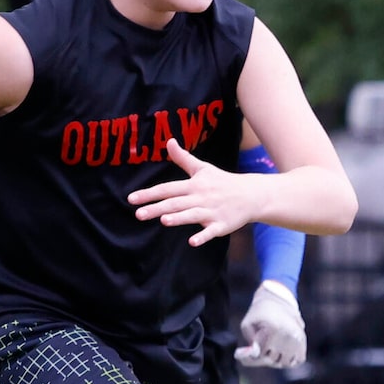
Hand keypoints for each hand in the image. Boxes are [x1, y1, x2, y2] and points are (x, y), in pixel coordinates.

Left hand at [128, 139, 266, 245]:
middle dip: (157, 208)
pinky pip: (211, 231)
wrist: (252, 195)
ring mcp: (212, 212)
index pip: (168, 188)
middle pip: (176, 203)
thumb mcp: (203, 168)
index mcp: (195, 185)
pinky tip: (192, 242)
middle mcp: (202, 198)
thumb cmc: (223, 182)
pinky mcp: (222, 225)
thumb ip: (183, 158)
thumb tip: (169, 141)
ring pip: (193, 215)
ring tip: (163, 221)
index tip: (132, 198)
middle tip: (138, 214)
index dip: (150, 193)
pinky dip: (203, 236)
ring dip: (179, 218)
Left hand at [234, 280, 306, 369]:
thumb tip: (255, 355)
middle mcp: (289, 334)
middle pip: (273, 360)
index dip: (250, 358)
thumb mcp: (247, 324)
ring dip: (276, 361)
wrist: (278, 300)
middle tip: (257, 351)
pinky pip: (298, 360)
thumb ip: (249, 341)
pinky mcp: (303, 340)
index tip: (244, 353)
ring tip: (269, 352)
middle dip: (263, 359)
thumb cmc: (259, 312)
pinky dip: (290, 361)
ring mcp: (298, 338)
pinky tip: (281, 353)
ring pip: (286, 363)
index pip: (261, 355)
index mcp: (274, 329)